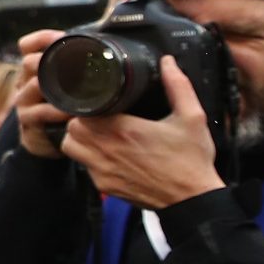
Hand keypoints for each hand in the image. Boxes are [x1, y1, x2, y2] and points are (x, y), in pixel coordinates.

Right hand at [12, 30, 69, 159]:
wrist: (51, 140)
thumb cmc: (65, 107)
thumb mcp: (70, 84)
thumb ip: (80, 67)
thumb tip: (108, 44)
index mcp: (35, 68)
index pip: (28, 45)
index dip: (42, 38)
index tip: (62, 37)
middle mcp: (25, 81)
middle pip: (29, 62)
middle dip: (48, 59)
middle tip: (71, 60)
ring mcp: (24, 101)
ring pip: (33, 86)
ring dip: (54, 86)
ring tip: (74, 88)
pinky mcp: (27, 121)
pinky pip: (39, 113)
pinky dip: (55, 112)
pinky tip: (69, 113)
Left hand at [58, 57, 222, 209]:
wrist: (192, 200)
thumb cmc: (192, 160)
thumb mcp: (192, 117)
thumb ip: (178, 86)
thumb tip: (168, 62)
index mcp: (124, 130)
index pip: (82, 111)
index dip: (86, 104)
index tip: (98, 101)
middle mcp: (107, 151)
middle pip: (71, 128)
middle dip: (81, 119)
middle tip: (98, 115)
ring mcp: (102, 171)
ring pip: (71, 148)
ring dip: (80, 139)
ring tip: (99, 133)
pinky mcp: (104, 186)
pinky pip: (84, 168)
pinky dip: (89, 159)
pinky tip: (108, 154)